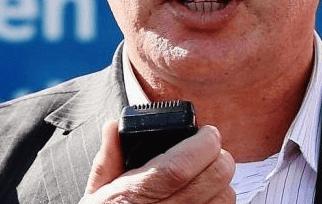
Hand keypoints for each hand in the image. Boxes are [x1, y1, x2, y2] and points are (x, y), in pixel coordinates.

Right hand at [81, 120, 235, 203]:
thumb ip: (108, 158)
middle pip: (213, 180)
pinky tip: (207, 196)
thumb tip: (113, 126)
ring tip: (209, 174)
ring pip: (225, 199)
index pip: (179, 167)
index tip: (208, 133)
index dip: (203, 145)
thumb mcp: (96, 193)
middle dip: (219, 157)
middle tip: (211, 149)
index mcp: (134, 195)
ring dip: (223, 182)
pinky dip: (220, 201)